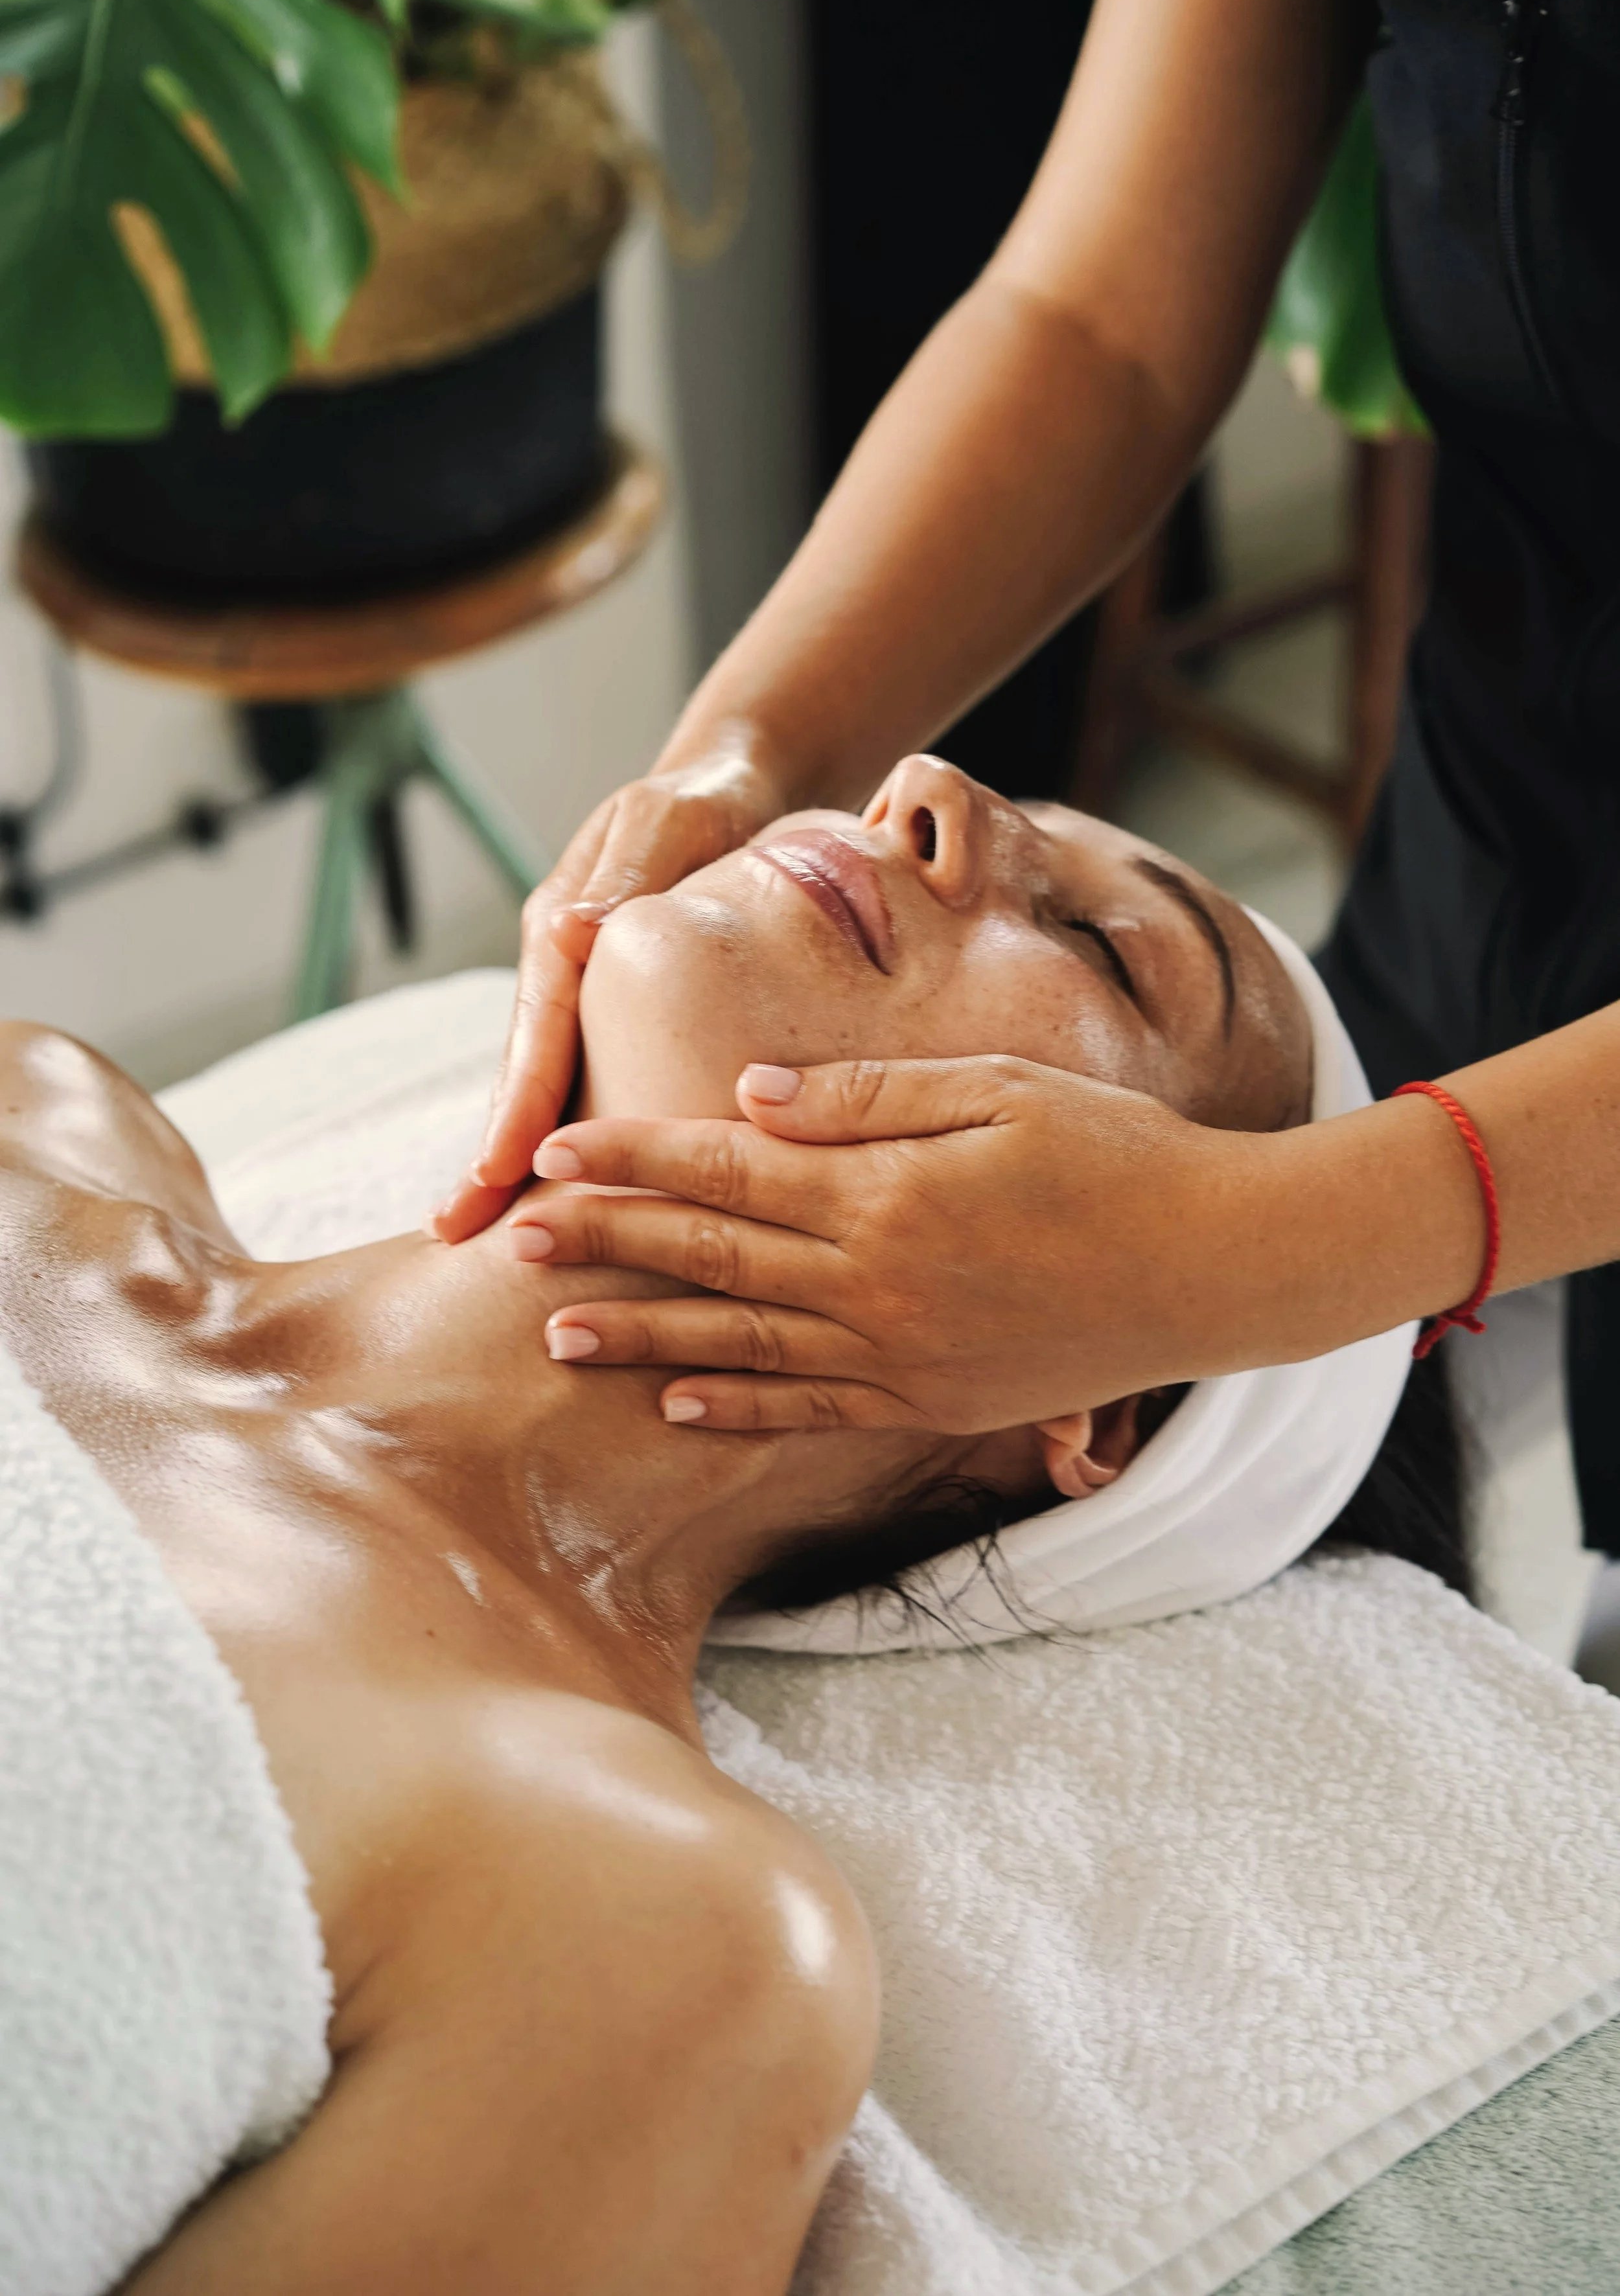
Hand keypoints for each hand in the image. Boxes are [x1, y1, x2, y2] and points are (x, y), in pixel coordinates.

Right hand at [430, 751, 784, 1242]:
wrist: (733, 784)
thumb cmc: (706, 796)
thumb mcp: (669, 818)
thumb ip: (626, 871)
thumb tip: (567, 929)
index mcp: (560, 930)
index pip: (536, 1029)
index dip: (516, 1102)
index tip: (492, 1170)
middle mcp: (560, 969)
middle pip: (524, 1072)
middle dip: (491, 1153)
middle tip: (456, 1231)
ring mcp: (584, 995)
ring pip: (548, 1084)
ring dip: (523, 1156)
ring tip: (495, 1236)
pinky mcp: (618, 1012)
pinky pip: (590, 1078)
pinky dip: (574, 1131)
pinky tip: (577, 1194)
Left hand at [511, 1055, 1276, 1433]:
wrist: (1219, 1267)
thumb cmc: (1117, 1156)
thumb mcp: (999, 1088)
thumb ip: (867, 1098)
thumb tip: (748, 1094)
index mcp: (886, 1191)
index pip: (725, 1167)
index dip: (632, 1157)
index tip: (553, 1148)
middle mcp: (876, 1282)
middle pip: (712, 1256)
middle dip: (607, 1245)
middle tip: (517, 1241)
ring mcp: (901, 1354)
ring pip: (741, 1346)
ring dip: (644, 1340)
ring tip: (558, 1337)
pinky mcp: (932, 1401)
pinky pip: (813, 1413)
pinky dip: (739, 1410)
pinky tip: (678, 1404)